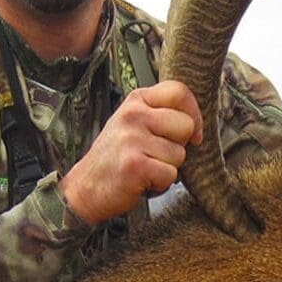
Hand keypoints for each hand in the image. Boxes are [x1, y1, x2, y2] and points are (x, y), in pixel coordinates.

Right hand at [58, 80, 202, 225]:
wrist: (85, 189)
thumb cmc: (115, 159)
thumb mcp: (133, 125)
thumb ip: (160, 116)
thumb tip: (196, 123)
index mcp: (136, 101)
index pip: (179, 91)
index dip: (193, 113)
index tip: (192, 132)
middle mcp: (133, 115)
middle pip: (186, 125)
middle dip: (178, 146)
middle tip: (155, 155)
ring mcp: (132, 138)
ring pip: (180, 154)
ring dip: (167, 168)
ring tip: (145, 167)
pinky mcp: (135, 164)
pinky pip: (170, 174)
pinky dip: (160, 184)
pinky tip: (141, 180)